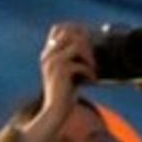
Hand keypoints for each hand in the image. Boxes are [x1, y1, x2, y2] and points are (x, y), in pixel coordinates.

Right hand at [11, 23, 95, 141]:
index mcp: (48, 53)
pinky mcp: (60, 73)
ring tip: (94, 69)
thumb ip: (76, 60)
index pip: (58, 28)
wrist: (55, 112)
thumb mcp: (71, 73)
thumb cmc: (65, 94)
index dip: (76, 29)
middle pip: (70, 32)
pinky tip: (93, 81)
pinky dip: (90, 72)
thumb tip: (92, 49)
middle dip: (87, 42)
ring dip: (89, 56)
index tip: (90, 39)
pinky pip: (80, 64)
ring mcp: (52, 62)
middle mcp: (48, 55)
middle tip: (93, 58)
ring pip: (77, 45)